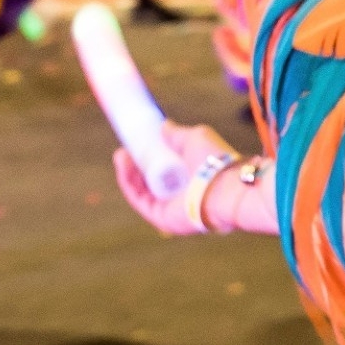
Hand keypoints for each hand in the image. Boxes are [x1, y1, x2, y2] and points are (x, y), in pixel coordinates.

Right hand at [112, 121, 240, 236]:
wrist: (223, 188)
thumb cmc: (214, 161)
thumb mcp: (195, 138)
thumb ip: (178, 134)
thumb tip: (163, 125)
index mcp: (193, 178)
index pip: (167, 170)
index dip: (151, 158)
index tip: (138, 143)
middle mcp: (183, 195)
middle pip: (152, 182)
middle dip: (136, 167)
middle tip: (124, 150)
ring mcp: (172, 208)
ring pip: (143, 192)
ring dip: (128, 174)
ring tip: (121, 155)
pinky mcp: (162, 219)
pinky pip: (140, 201)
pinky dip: (129, 185)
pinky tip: (124, 167)